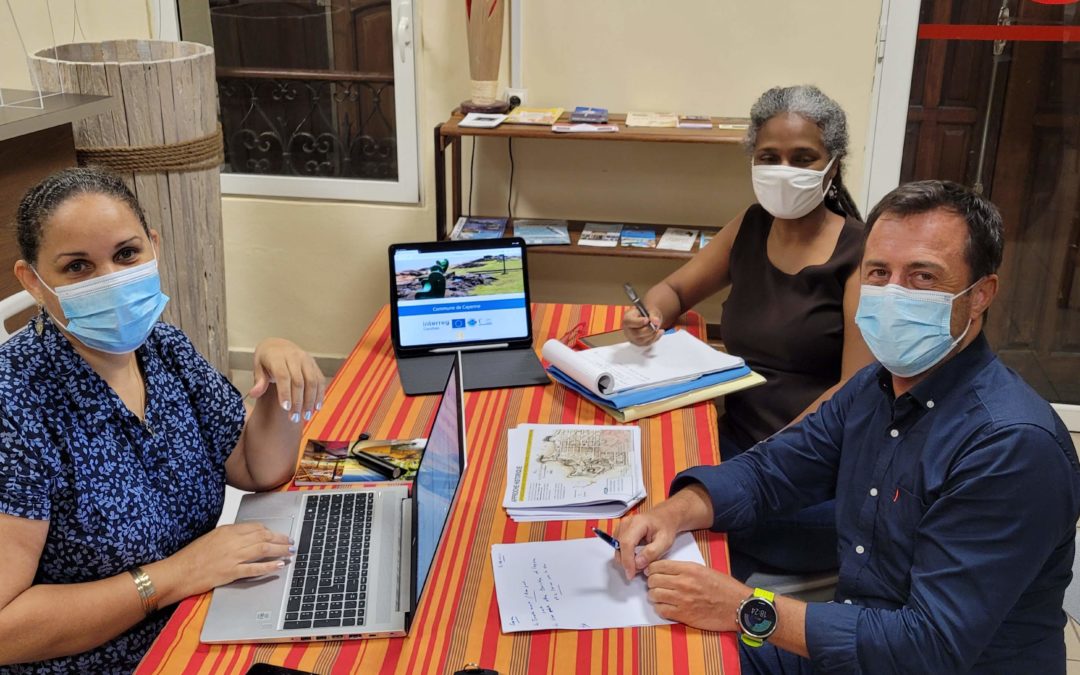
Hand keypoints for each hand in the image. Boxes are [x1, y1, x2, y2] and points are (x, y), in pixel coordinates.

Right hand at [154, 522, 292, 601]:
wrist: (178, 572)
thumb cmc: (191, 556)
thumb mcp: (211, 538)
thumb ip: (229, 537)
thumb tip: (244, 538)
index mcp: (227, 530)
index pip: (256, 527)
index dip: (270, 531)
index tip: (277, 534)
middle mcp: (232, 541)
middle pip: (263, 536)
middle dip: (280, 539)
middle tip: (291, 541)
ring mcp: (233, 557)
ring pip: (263, 549)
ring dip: (280, 550)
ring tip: (291, 551)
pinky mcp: (231, 572)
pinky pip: (255, 568)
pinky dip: (270, 566)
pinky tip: (280, 565)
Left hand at [249, 338, 325, 422]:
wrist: (279, 346)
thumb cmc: (267, 359)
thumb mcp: (258, 366)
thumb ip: (258, 380)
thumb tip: (254, 394)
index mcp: (278, 357)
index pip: (283, 376)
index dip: (285, 392)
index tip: (285, 408)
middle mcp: (295, 357)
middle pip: (299, 381)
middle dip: (298, 402)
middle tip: (294, 418)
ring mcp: (307, 360)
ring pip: (312, 382)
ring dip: (310, 401)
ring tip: (306, 416)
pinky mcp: (315, 365)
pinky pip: (320, 380)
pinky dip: (319, 395)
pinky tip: (316, 408)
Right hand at [614, 484, 714, 578]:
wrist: (664, 517)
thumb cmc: (666, 528)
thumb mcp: (665, 541)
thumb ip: (652, 553)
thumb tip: (637, 564)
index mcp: (637, 523)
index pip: (627, 543)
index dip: (627, 561)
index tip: (631, 574)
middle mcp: (625, 523)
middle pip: (619, 547)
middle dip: (627, 562)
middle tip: (641, 569)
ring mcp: (621, 526)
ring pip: (617, 548)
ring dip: (626, 559)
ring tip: (640, 562)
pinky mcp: (620, 531)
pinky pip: (618, 547)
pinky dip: (625, 555)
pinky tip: (636, 556)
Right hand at [622, 306, 662, 345]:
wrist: (648, 318)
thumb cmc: (646, 312)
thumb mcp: (650, 309)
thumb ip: (653, 314)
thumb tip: (656, 321)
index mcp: (627, 318)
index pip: (629, 322)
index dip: (639, 322)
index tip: (647, 320)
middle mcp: (627, 329)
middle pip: (636, 333)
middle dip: (649, 329)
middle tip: (655, 324)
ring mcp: (632, 338)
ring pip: (642, 340)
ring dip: (653, 334)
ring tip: (657, 327)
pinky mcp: (638, 343)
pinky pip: (647, 343)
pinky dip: (655, 338)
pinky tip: (659, 332)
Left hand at [645, 560, 747, 631]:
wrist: (737, 606)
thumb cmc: (724, 587)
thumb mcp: (704, 570)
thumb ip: (684, 569)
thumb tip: (665, 570)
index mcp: (689, 569)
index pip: (658, 565)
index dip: (651, 568)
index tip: (651, 572)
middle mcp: (683, 583)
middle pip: (653, 580)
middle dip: (651, 582)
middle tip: (655, 584)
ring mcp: (682, 600)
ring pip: (654, 595)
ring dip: (654, 595)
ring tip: (660, 596)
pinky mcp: (684, 615)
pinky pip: (661, 610)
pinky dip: (660, 608)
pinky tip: (666, 606)